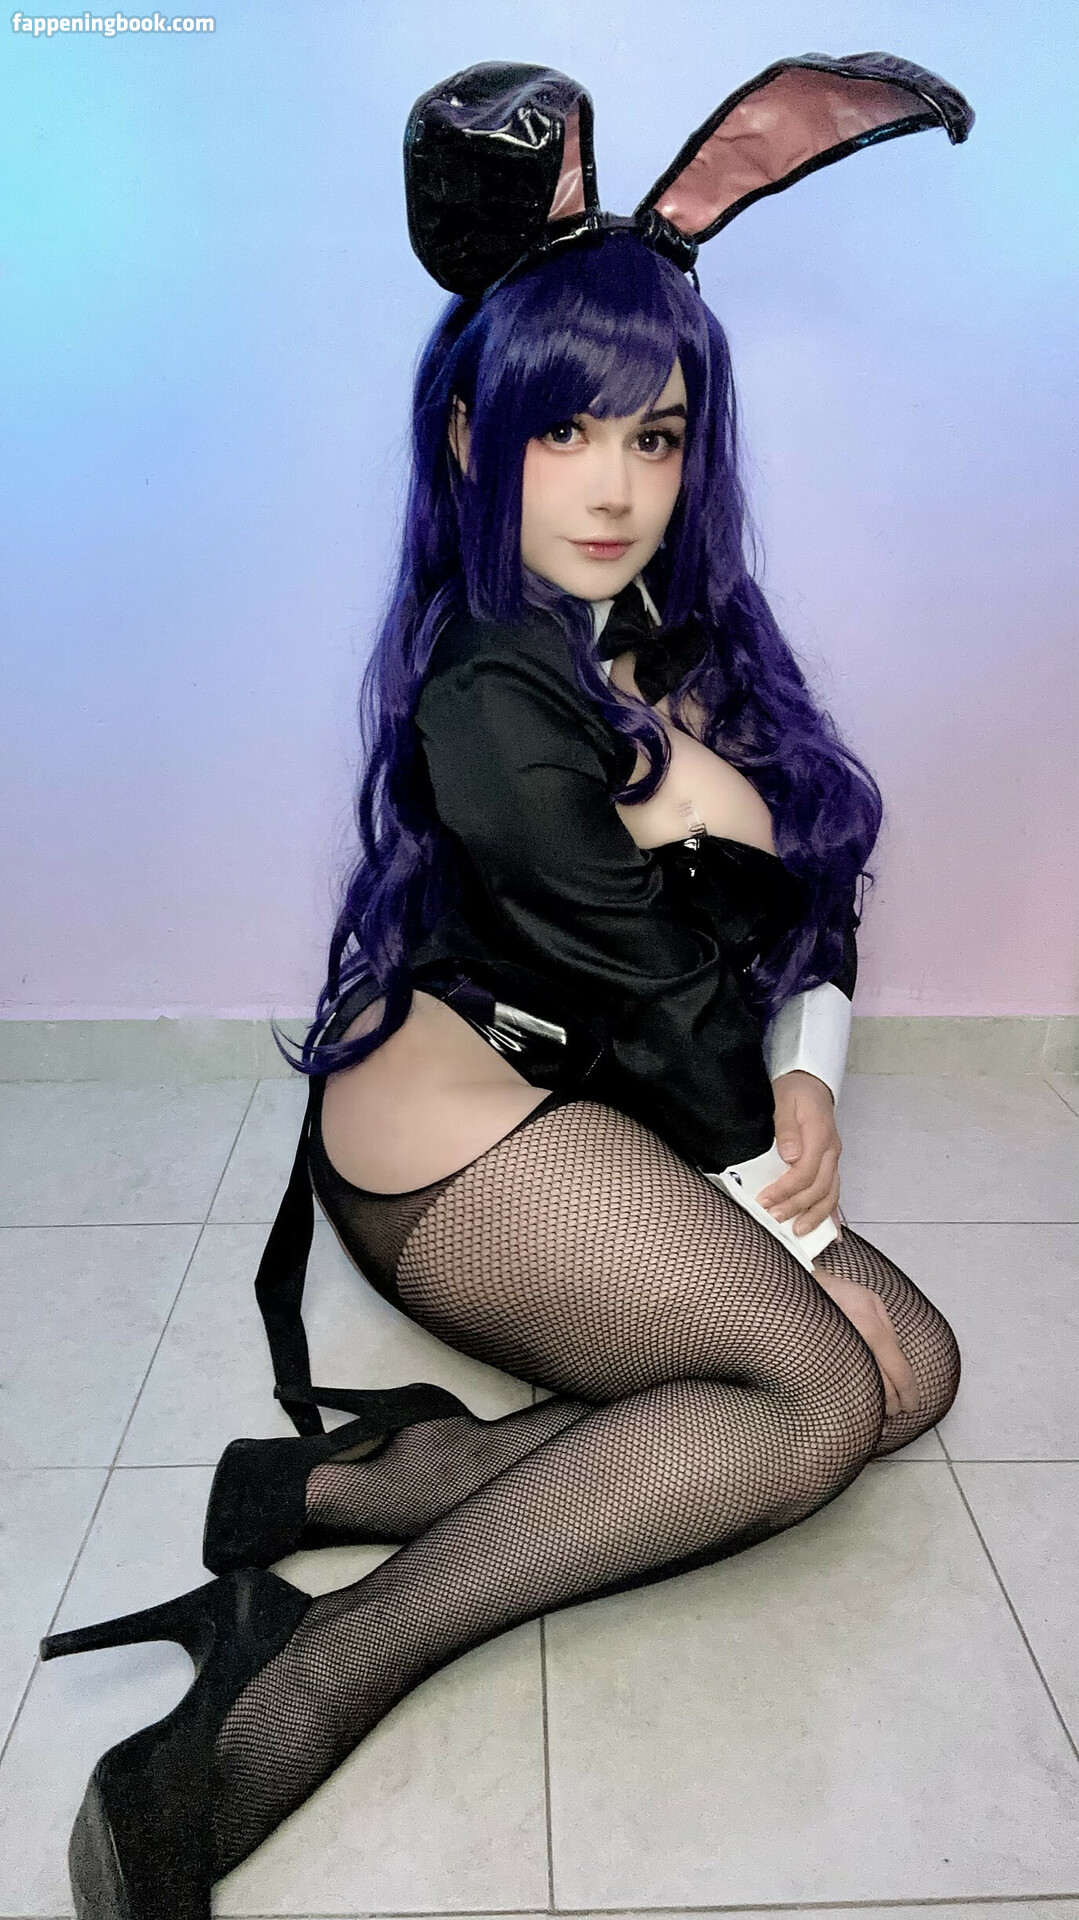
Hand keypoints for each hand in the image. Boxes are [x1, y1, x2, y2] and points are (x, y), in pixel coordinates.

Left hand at [756, 1070, 841, 1238]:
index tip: (765, 1200)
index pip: (806, 1171)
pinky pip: (834, 1193)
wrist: (811, 1083)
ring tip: (799, 1231)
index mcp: (820, 1135)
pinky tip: (832, 1232)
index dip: (785, 1189)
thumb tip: (789, 1155)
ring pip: (831, 1194)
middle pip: (819, 1187)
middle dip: (796, 1206)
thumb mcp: (785, 1100)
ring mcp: (834, 1160)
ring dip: (816, 1216)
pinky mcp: (831, 1165)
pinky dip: (832, 1213)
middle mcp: (831, 1151)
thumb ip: (787, 1128)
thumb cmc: (795, 1091)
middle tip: (773, 1218)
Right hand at [811, 1267, 920, 1417]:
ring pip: (863, 1393)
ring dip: (875, 1406)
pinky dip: (854, 1399)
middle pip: (883, 1388)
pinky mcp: (821, 1365)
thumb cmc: (833, 1295)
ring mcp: (835, 1356)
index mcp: (870, 1328)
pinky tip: (858, 1402)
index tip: (912, 1403)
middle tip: (898, 1408)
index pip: (899, 1371)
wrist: (797, 1294)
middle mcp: (854, 1344)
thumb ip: (890, 1331)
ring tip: (879, 1408)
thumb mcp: (871, 1301)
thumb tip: (899, 1360)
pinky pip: (842, 1389)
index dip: (909, 1393)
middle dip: (894, 1404)